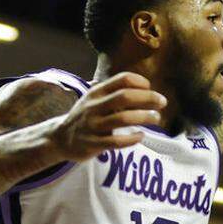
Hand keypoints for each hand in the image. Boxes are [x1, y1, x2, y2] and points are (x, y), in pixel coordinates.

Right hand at [49, 72, 166, 160]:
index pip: (122, 79)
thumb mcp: (96, 99)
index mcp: (96, 92)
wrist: (60, 138)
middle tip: (162, 102)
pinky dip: (132, 138)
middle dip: (148, 98)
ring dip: (145, 117)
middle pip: (125, 97)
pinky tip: (141, 136)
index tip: (150, 88)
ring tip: (156, 118)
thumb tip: (147, 90)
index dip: (140, 82)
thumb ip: (116, 93)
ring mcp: (92, 125)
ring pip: (123, 119)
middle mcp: (94, 106)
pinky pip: (116, 142)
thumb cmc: (86, 116)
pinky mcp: (93, 144)